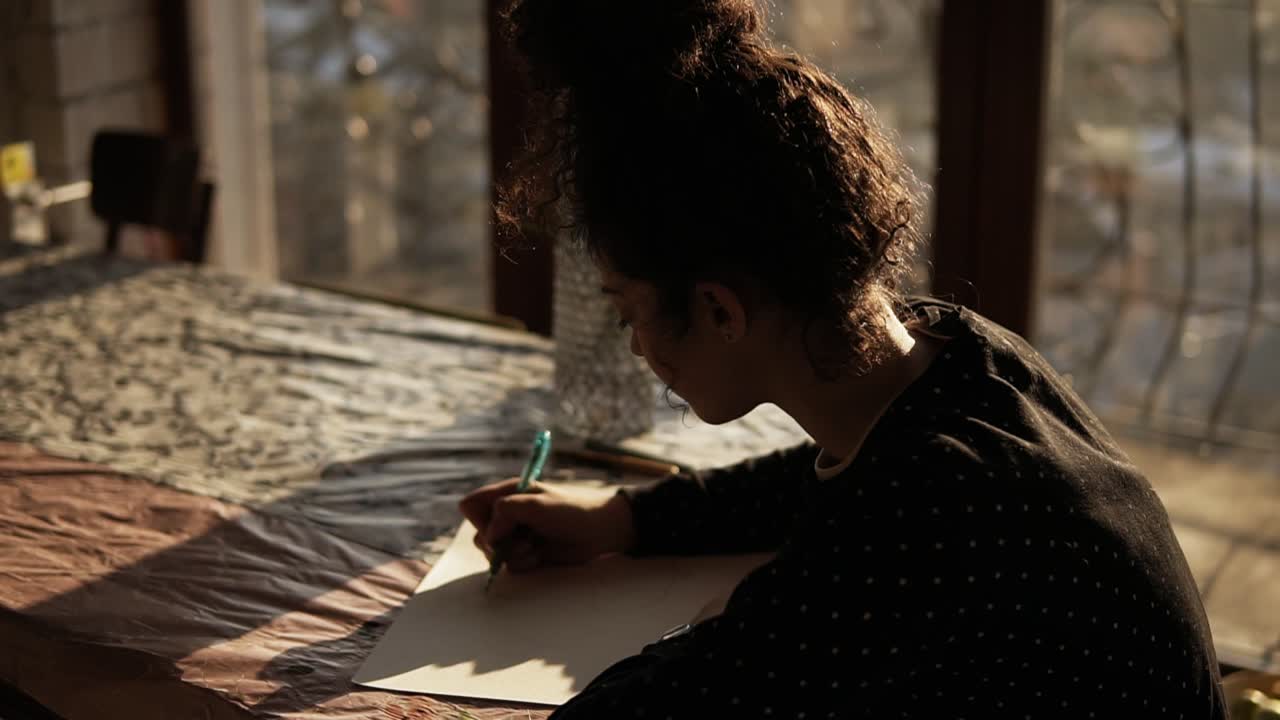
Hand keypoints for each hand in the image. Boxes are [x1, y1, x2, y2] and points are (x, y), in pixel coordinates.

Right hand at [459, 478, 637, 572]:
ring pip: (493, 554)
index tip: (497, 523)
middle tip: (521, 539)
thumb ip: (505, 511)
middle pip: (479, 534)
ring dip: (513, 554)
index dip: (478, 517)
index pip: (470, 505)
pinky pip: (511, 566)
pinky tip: (542, 555)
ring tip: (535, 546)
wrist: (601, 531)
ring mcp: (517, 536)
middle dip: (497, 542)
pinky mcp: (527, 554)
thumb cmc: (570, 510)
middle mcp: (508, 515)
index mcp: (507, 494)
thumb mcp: (536, 504)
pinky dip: (525, 563)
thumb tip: (489, 535)